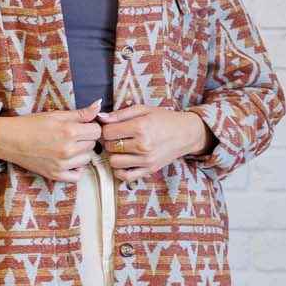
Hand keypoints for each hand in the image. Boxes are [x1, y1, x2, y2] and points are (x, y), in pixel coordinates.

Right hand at [0, 98, 102, 181]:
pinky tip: (69, 161)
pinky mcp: (56, 175)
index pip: (97, 130)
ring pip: (87, 159)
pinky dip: (76, 169)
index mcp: (69, 131)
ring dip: (82, 154)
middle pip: (93, 145)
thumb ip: (80, 113)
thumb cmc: (31, 124)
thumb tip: (98, 106)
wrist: (10, 140)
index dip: (91, 127)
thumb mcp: (56, 115)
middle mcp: (68, 149)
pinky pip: (77, 176)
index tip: (83, 127)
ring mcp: (62, 164)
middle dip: (86, 139)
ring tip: (69, 147)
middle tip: (72, 136)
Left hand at [96, 104, 211, 181]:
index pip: (108, 132)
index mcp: (140, 127)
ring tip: (121, 148)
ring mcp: (146, 160)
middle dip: (109, 141)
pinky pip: (125, 176)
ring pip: (114, 162)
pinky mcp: (149, 170)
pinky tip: (124, 160)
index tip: (111, 127)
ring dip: (114, 155)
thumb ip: (120, 114)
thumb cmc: (164, 119)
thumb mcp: (143, 110)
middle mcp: (143, 145)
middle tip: (116, 137)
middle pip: (109, 147)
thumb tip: (100, 117)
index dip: (105, 129)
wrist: (186, 134)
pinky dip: (120, 170)